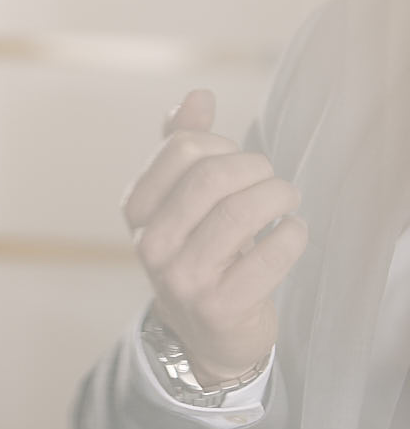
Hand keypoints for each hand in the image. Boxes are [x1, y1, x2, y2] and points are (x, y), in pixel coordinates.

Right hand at [122, 89, 306, 382]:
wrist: (206, 333)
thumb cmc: (200, 250)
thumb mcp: (183, 200)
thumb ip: (184, 145)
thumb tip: (197, 96)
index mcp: (136, 209)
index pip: (181, 148)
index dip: (221, 144)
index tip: (236, 161)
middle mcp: (150, 243)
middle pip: (211, 176)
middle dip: (256, 168)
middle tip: (273, 180)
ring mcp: (181, 278)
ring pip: (242, 213)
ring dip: (280, 197)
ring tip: (288, 200)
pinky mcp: (220, 306)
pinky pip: (271, 255)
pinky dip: (293, 236)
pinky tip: (293, 233)